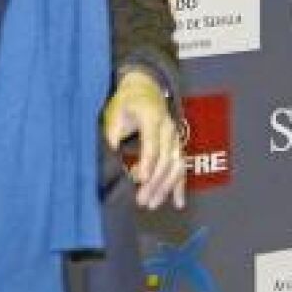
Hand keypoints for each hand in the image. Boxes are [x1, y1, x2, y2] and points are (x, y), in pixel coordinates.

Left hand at [103, 70, 186, 210]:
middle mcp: (168, 127)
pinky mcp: (177, 145)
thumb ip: (113, 136)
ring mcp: (176, 136)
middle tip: (142, 200)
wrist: (145, 87)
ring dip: (166, 186)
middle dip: (155, 181)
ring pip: (176, 165)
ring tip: (153, 203)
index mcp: (153, 117)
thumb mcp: (115, 114)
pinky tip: (178, 201)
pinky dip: (180, 185)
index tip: (140, 179)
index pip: (152, 144)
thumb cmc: (127, 102)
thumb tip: (110, 160)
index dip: (147, 162)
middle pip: (166, 158)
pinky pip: (181, 166)